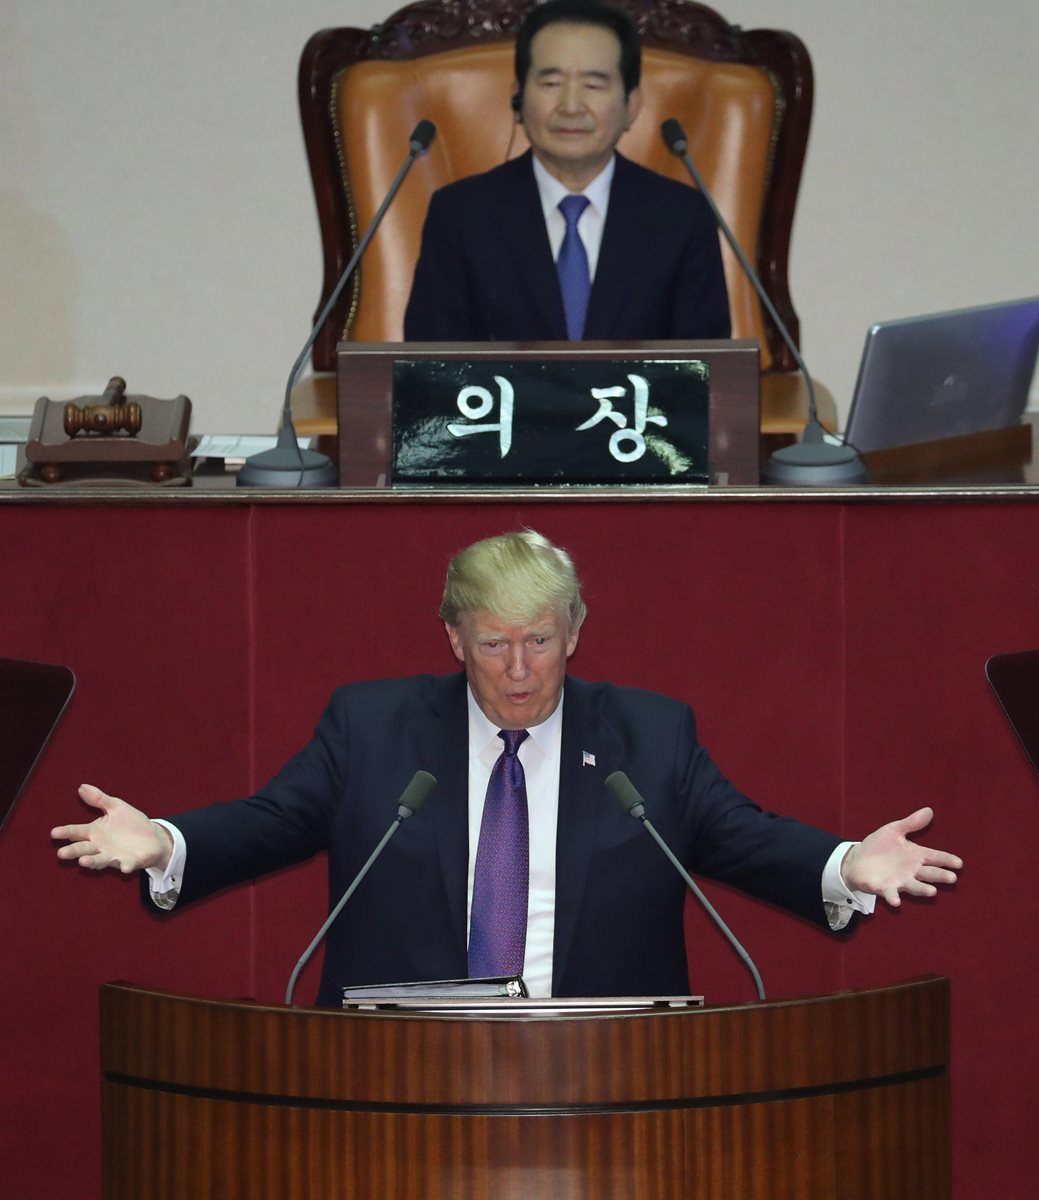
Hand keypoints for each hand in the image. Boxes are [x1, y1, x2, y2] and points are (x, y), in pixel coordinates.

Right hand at [51, 784, 172, 874]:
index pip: (77, 832)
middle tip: (61, 853)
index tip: (54, 833)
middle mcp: (101, 846)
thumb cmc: (130, 823)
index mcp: (96, 832)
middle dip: (73, 851)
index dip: (66, 832)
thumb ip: (99, 799)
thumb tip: (81, 787)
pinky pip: (127, 864)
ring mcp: (114, 855)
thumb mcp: (116, 807)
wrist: (154, 837)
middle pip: (84, 849)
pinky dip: (126, 866)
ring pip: (100, 860)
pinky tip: (124, 867)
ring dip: (92, 861)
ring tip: (83, 861)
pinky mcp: (130, 862)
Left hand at [841, 807, 961, 906]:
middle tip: (952, 878)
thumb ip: (911, 823)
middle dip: (940, 876)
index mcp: (915, 855)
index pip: (934, 857)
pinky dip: (893, 898)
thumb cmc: (879, 845)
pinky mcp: (885, 888)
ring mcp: (900, 881)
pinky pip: (891, 894)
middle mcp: (911, 870)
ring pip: (915, 886)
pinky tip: (896, 902)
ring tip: (932, 891)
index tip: (959, 863)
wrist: (857, 859)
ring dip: (923, 889)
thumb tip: (929, 810)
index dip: (946, 860)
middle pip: (929, 873)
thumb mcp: (894, 831)